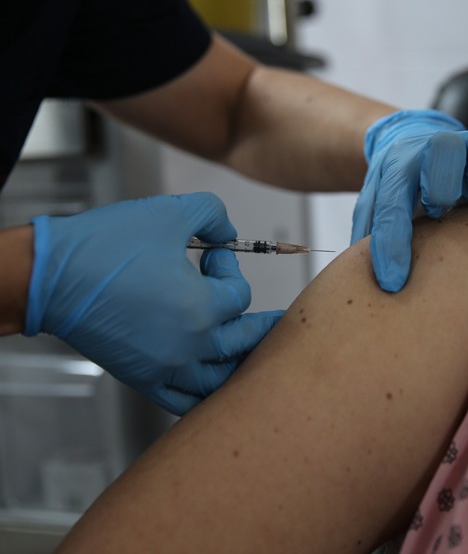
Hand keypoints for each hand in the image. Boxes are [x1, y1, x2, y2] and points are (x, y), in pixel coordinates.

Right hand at [25, 193, 283, 414]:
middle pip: (243, 342)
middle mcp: (188, 346)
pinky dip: (205, 395)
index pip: (240, 298)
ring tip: (247, 347)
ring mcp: (165, 368)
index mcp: (200, 309)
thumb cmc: (104, 248)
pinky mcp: (143, 379)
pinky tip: (213, 382)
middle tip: (272, 316)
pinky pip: (185, 401)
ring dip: (238, 361)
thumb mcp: (169, 213)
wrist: (49, 278)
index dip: (231, 272)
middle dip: (256, 321)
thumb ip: (212, 215)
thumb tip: (229, 232)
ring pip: (221, 379)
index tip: (214, 255)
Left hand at [351, 109, 467, 291]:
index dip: (391, 244)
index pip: (391, 201)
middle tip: (437, 212)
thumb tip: (368, 283)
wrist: (420, 144)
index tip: (392, 282)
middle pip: (444, 148)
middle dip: (440, 186)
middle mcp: (439, 146)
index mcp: (401, 163)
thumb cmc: (402, 186)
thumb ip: (371, 235)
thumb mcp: (377, 205)